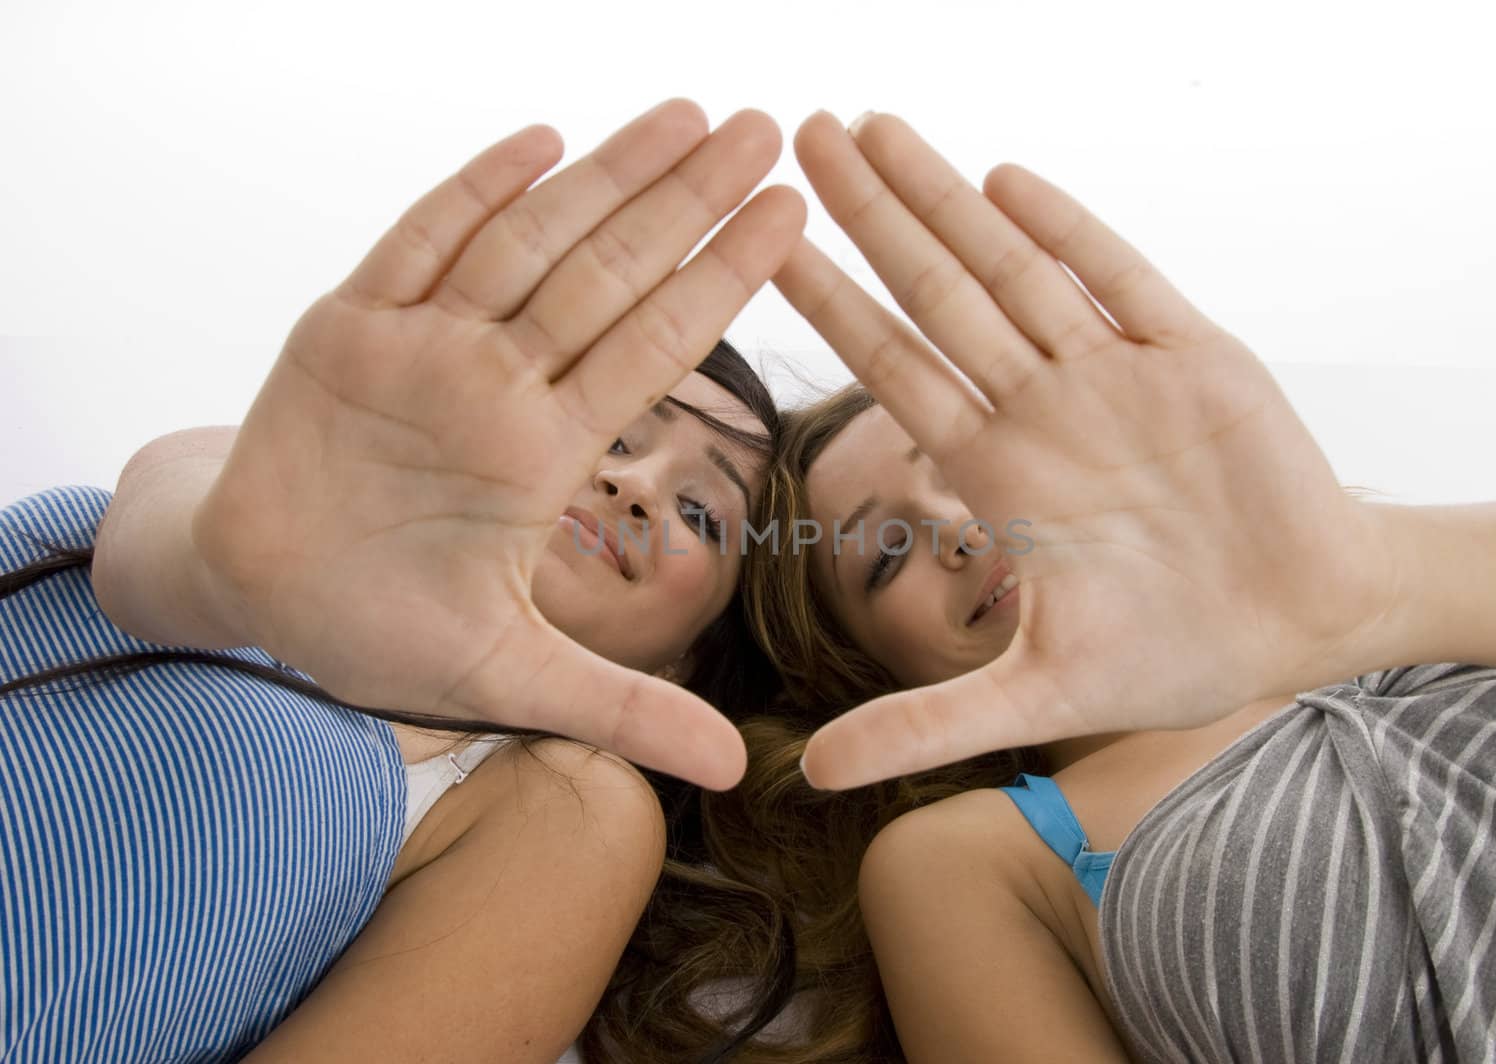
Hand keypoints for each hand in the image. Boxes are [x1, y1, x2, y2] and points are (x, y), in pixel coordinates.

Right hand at [193, 100, 803, 788]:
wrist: (261, 598)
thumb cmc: (383, 632)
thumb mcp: (512, 681)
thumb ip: (624, 710)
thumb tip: (736, 772)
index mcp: (544, 451)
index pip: (654, 349)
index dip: (722, 283)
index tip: (794, 219)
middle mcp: (498, 385)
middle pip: (609, 275)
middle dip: (687, 203)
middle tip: (771, 130)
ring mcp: (424, 349)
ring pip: (529, 244)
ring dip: (604, 179)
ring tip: (689, 116)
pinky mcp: (343, 329)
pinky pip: (413, 248)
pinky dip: (470, 194)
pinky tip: (539, 141)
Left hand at [775, 112, 1399, 788]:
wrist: (1307, 621)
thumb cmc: (1177, 654)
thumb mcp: (1038, 697)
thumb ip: (925, 726)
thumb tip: (809, 777)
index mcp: (997, 471)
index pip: (891, 368)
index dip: (828, 304)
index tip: (762, 243)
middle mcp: (1040, 407)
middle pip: (934, 294)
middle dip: (870, 217)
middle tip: (797, 134)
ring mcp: (1111, 373)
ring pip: (1011, 270)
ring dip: (945, 200)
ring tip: (874, 127)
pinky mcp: (1191, 354)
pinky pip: (1118, 279)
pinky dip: (1065, 232)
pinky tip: (1004, 180)